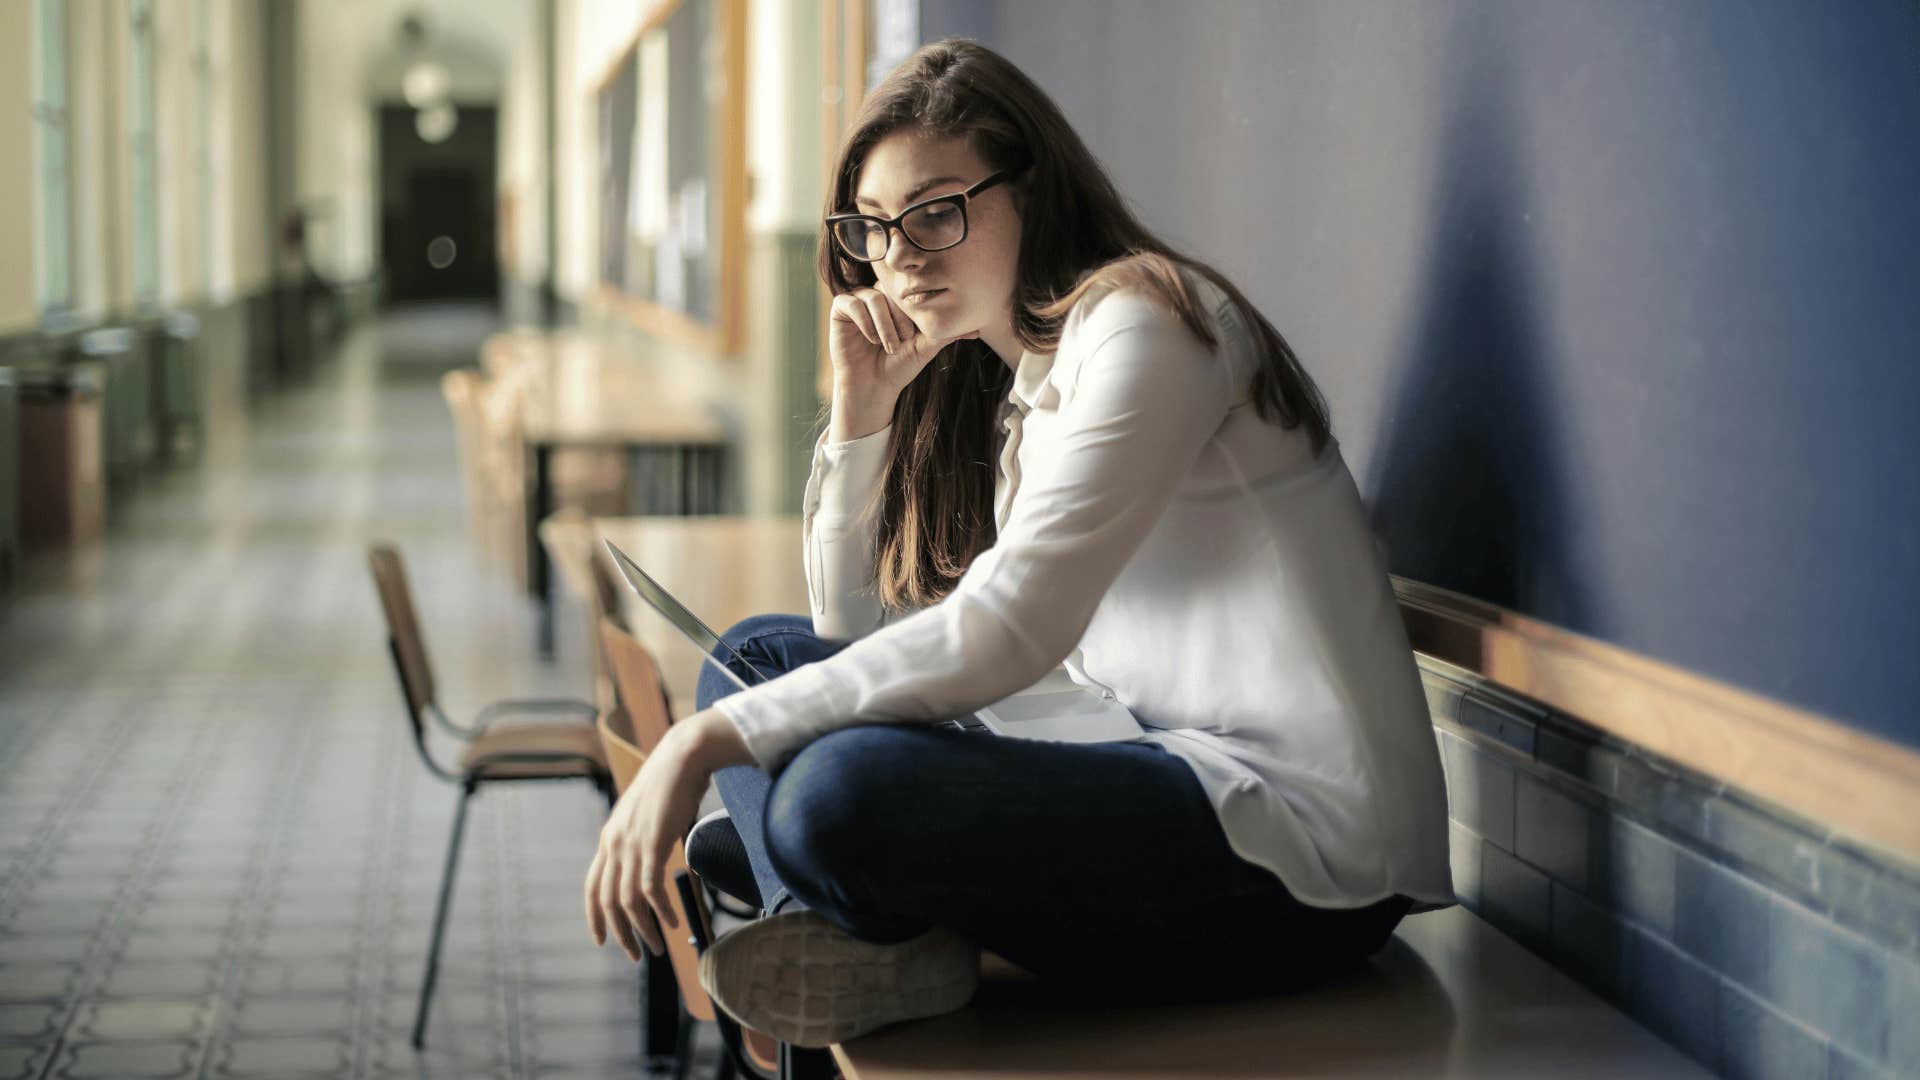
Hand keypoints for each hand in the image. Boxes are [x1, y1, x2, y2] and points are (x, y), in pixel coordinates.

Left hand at [583, 709, 751, 960]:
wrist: (683, 756)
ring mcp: (632, 844)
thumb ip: (641, 838)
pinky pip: (651, 889)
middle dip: (620, 933)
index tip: (601, 941)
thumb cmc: (671, 784)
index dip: (594, 917)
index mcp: (609, 838)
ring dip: (642, 929)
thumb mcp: (647, 815)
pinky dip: (661, 911)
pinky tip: (673, 923)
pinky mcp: (653, 843)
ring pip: (628, 901)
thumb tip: (649, 859)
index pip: (592, 886)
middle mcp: (614, 843)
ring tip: (657, 947)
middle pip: (608, 901)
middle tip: (636, 955)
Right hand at [828, 287, 970, 439]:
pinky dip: (864, 322)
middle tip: (904, 341)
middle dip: (900, 318)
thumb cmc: (899, 367)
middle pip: (891, 291)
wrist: (874, 387)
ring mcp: (858, 301)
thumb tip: (977, 328)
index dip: (913, 311)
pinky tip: (871, 340)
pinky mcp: (840, 309)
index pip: (909, 290)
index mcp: (898, 301)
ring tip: (889, 346)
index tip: (915, 336)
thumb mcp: (926, 347)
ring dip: (884, 324)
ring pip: (874, 297)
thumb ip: (947, 333)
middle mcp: (878, 296)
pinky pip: (851, 303)